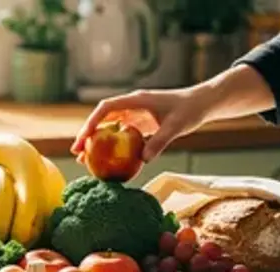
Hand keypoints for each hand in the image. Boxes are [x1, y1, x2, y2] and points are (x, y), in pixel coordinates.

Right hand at [70, 86, 213, 161]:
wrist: (202, 103)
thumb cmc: (190, 110)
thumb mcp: (176, 127)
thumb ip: (159, 142)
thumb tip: (142, 161)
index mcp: (136, 100)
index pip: (106, 108)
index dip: (91, 122)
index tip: (83, 138)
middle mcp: (132, 105)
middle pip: (102, 118)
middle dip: (87, 134)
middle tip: (76, 153)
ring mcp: (135, 114)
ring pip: (109, 127)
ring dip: (96, 141)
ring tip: (84, 160)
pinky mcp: (140, 123)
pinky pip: (121, 134)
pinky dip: (111, 146)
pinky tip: (107, 161)